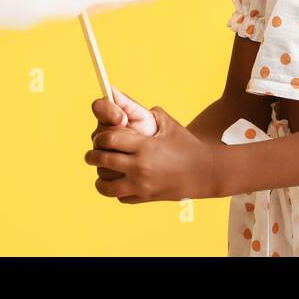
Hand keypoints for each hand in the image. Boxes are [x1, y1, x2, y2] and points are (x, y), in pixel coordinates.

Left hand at [85, 105, 219, 202]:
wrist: (205, 172)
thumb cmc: (186, 144)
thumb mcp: (169, 124)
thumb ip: (145, 112)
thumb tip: (122, 100)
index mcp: (145, 146)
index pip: (109, 139)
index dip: (101, 137)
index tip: (101, 137)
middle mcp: (140, 167)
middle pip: (101, 160)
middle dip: (93, 155)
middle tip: (93, 153)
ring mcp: (141, 186)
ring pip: (104, 185)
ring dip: (100, 176)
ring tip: (102, 170)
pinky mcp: (144, 198)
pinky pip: (119, 197)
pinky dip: (115, 190)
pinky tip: (119, 180)